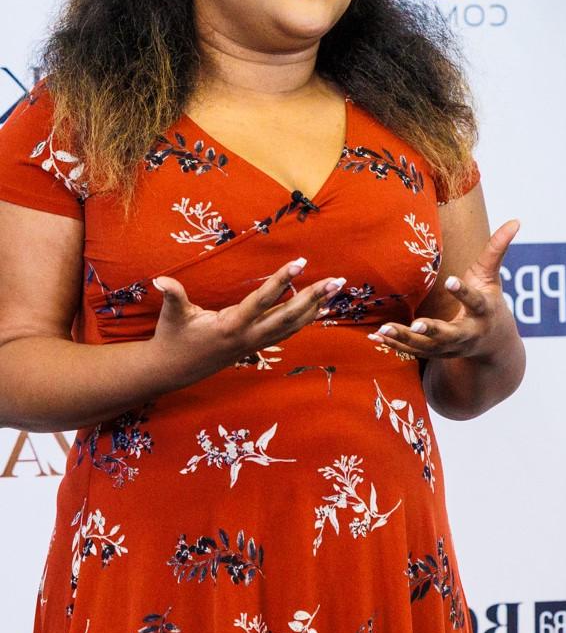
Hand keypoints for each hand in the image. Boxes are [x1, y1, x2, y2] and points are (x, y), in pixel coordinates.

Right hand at [149, 258, 345, 385]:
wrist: (173, 370)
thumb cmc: (173, 337)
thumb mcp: (173, 316)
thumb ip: (173, 296)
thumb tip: (160, 279)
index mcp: (231, 326)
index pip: (262, 301)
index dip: (281, 281)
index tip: (300, 262)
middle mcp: (248, 337)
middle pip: (288, 316)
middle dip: (314, 297)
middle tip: (337, 280)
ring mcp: (255, 344)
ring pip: (292, 325)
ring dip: (316, 306)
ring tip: (337, 288)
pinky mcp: (257, 346)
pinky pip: (287, 332)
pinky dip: (307, 319)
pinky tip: (322, 308)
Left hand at [369, 219, 519, 359]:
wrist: (493, 344)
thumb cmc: (489, 301)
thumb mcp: (493, 276)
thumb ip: (498, 249)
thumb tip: (515, 220)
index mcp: (483, 311)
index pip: (474, 300)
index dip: (463, 291)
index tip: (450, 280)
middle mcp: (468, 333)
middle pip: (450, 334)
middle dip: (433, 331)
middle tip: (416, 324)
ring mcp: (452, 347)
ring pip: (427, 347)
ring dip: (405, 339)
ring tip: (384, 329)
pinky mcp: (437, 354)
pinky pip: (414, 351)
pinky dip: (396, 345)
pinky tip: (377, 336)